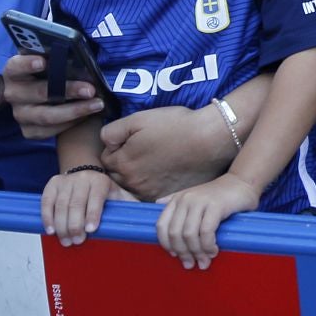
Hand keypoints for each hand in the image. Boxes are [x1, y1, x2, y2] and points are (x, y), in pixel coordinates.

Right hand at [4, 52, 104, 140]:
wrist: (52, 95)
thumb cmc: (54, 72)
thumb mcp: (53, 61)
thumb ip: (59, 56)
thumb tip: (78, 52)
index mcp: (14, 71)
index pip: (16, 66)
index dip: (27, 64)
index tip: (43, 62)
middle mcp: (13, 93)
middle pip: (39, 92)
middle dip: (67, 90)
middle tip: (90, 89)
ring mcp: (20, 114)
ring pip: (46, 116)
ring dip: (75, 110)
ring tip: (97, 104)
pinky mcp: (29, 131)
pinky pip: (50, 131)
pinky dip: (72, 123)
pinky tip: (88, 115)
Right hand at [42, 170, 135, 245]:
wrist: (86, 174)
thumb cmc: (105, 192)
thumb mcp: (120, 196)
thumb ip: (130, 207)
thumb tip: (146, 219)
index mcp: (102, 182)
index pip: (96, 198)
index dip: (93, 214)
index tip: (91, 230)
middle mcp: (84, 178)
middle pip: (76, 203)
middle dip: (75, 225)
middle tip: (76, 241)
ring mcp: (67, 180)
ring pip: (61, 204)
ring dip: (61, 225)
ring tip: (65, 240)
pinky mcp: (53, 184)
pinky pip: (47, 201)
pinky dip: (47, 216)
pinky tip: (51, 230)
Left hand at [100, 106, 235, 200]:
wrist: (209, 139)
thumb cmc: (175, 125)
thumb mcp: (139, 119)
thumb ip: (112, 131)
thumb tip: (105, 143)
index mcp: (122, 163)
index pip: (106, 159)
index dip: (117, 147)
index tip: (133, 140)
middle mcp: (132, 183)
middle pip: (117, 176)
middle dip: (125, 164)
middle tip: (144, 150)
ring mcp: (150, 192)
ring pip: (133, 186)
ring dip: (138, 176)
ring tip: (155, 160)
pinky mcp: (166, 197)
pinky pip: (151, 193)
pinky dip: (154, 184)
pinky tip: (165, 171)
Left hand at [156, 174, 260, 269]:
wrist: (242, 183)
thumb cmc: (218, 195)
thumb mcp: (194, 196)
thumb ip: (176, 200)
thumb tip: (157, 203)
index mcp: (177, 200)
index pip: (162, 226)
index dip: (166, 244)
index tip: (176, 256)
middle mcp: (185, 199)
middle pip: (175, 233)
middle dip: (183, 253)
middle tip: (191, 264)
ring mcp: (200, 201)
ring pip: (189, 234)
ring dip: (196, 252)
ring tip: (205, 261)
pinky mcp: (215, 205)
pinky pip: (206, 231)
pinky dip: (208, 245)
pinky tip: (213, 251)